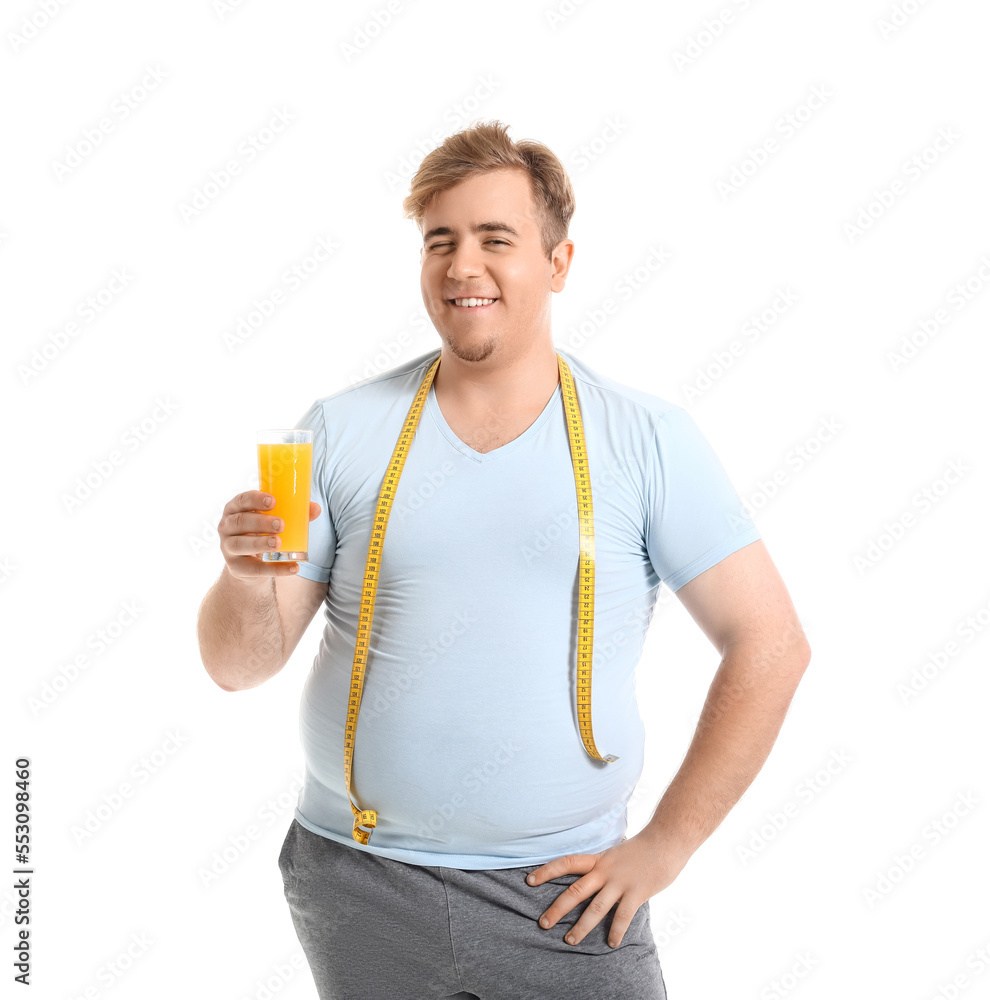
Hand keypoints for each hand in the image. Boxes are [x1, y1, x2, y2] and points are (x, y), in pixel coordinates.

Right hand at [218, 490, 321, 580]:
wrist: (249, 563)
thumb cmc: (261, 531)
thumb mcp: (272, 519)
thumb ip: (294, 513)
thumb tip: (316, 508)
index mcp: (235, 509)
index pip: (241, 500)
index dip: (255, 499)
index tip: (273, 501)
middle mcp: (226, 526)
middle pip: (240, 522)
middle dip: (261, 522)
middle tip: (281, 524)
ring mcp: (228, 547)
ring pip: (239, 544)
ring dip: (259, 543)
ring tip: (278, 543)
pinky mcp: (236, 567)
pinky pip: (254, 569)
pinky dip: (275, 569)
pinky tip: (293, 567)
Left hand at [525, 831, 683, 948]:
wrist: (667, 839)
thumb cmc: (643, 848)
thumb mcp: (616, 853)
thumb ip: (604, 866)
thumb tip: (593, 877)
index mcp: (598, 859)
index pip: (566, 863)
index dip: (547, 871)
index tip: (529, 880)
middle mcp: (605, 870)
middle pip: (575, 890)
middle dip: (557, 908)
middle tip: (543, 923)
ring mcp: (620, 882)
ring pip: (595, 907)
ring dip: (581, 926)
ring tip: (570, 941)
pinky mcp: (637, 892)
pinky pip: (623, 916)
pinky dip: (616, 931)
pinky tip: (611, 943)